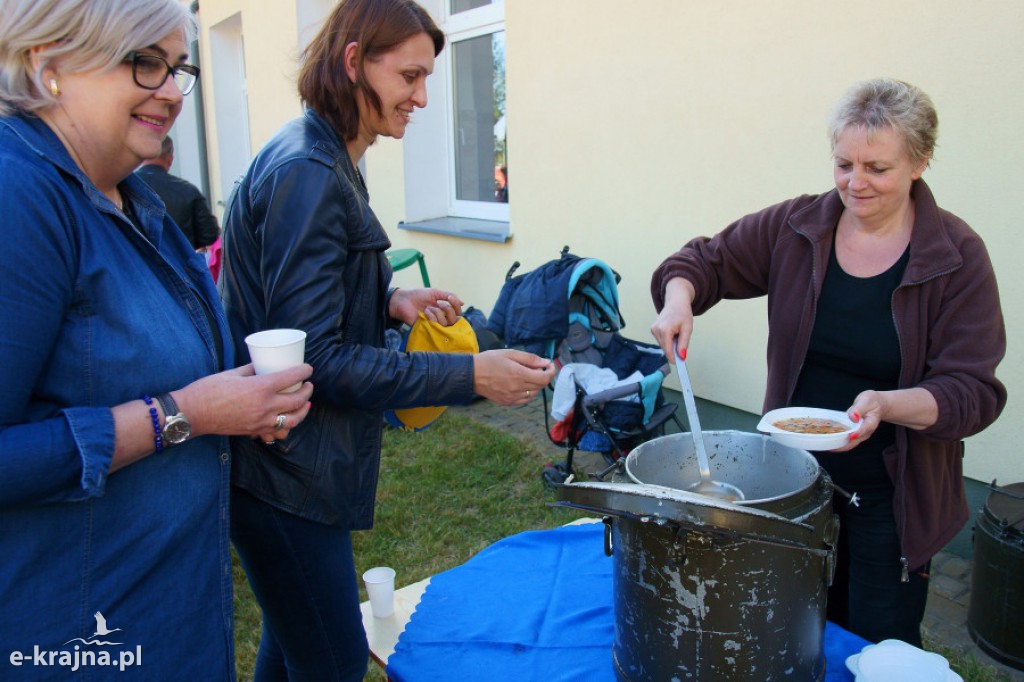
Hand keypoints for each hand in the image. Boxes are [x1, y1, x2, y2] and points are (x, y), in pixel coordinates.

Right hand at [175, 364, 313, 441]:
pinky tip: (288, 420)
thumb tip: (263, 364)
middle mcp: (265, 406)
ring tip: (306, 404)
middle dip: (307, 391)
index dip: (304, 371)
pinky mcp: (254, 431)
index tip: (308, 368)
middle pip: (297, 400)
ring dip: (303, 411)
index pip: (291, 378)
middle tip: (308, 385)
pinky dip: (286, 426)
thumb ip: (251, 369)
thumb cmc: (208, 390)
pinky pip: (277, 431)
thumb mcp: (232, 373)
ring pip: (292, 420)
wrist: (192, 414)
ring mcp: (261, 422)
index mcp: (260, 388)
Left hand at [389, 288, 464, 326]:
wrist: (402, 300)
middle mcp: (441, 317)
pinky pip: (436, 327)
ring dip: (438, 313)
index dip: (456, 306)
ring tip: (428, 308)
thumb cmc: (417, 295)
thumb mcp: (435, 293)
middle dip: (448, 310)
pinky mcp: (427, 329)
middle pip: (454, 319)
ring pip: (445, 323)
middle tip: (439, 304)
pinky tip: (424, 313)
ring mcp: (434, 324)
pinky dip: (432, 318)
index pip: (457, 312)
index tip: (450, 298)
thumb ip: (449, 296)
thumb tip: (463, 303)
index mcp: (443, 308)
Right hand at [472, 350, 555, 405]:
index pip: (545, 377)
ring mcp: (512, 397)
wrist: (471, 374)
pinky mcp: (507, 402)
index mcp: (519, 374)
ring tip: (527, 375)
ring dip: (536, 384)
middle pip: (541, 386)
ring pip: (534, 393)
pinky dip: (528, 392)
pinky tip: (521, 384)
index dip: (551, 371)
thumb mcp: (510, 354)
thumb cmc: (490, 360)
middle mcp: (517, 388)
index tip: (549, 365)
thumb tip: (545, 362)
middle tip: (538, 368)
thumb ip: (530, 359)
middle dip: (544, 376)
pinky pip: (525, 399)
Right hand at [650, 277, 695, 360]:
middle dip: (673, 350)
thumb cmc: (683, 313)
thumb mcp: (687, 328)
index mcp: (665, 329)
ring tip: (678, 334)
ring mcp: (653, 329)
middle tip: (682, 346)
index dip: (673, 358)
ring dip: (671, 344)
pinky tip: (672, 333)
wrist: (676, 301)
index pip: (667, 349)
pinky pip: (661, 340)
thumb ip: (684, 343)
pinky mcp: (653, 329)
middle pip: (665, 348)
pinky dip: (668, 340)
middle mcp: (656, 330)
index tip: (678, 364)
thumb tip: (682, 356)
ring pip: (663, 345)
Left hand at [828, 391, 881, 451]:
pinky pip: (845, 441)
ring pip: (848, 444)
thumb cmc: (871, 402)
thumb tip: (853, 417)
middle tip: (825, 445)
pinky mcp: (854, 434)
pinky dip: (836, 441)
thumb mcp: (866, 401)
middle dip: (839, 446)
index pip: (863, 430)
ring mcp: (859, 435)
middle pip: (853, 443)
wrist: (876, 405)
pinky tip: (826, 440)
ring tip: (823, 444)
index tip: (849, 436)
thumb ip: (859, 409)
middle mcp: (865, 432)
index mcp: (870, 423)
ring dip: (836, 446)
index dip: (856, 434)